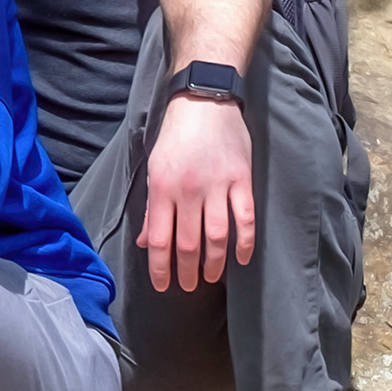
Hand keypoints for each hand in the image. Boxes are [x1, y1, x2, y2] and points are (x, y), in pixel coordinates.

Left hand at [141, 91, 256, 293]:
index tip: (163, 286)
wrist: (203, 102)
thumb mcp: (153, 168)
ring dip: (214, 263)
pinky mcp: (241, 180)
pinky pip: (245, 218)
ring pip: (217, 236)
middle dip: (186, 271)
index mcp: (162, 188)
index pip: (160, 239)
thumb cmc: (174, 137)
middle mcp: (188, 190)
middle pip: (188, 243)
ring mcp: (217, 186)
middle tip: (186, 288)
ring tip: (209, 278)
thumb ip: (153, 208)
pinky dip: (244, 243)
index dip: (161, 267)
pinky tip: (241, 259)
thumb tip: (146, 242)